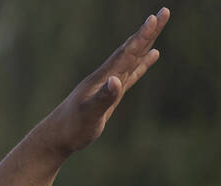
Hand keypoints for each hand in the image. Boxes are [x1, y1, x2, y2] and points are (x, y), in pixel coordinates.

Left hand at [40, 8, 168, 155]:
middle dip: (148, 32)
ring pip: (132, 58)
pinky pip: (130, 73)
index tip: (154, 17)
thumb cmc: (72, 128)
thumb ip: (103, 98)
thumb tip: (116, 81)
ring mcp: (108, 84)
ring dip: (146, 42)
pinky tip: (152, 55)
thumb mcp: (89, 114)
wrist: (56, 138)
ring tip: (158, 25)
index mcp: (102, 79)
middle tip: (164, 12)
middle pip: (131, 50)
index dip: (141, 37)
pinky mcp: (110, 93)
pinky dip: (142, 63)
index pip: (126, 54)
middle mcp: (106, 77)